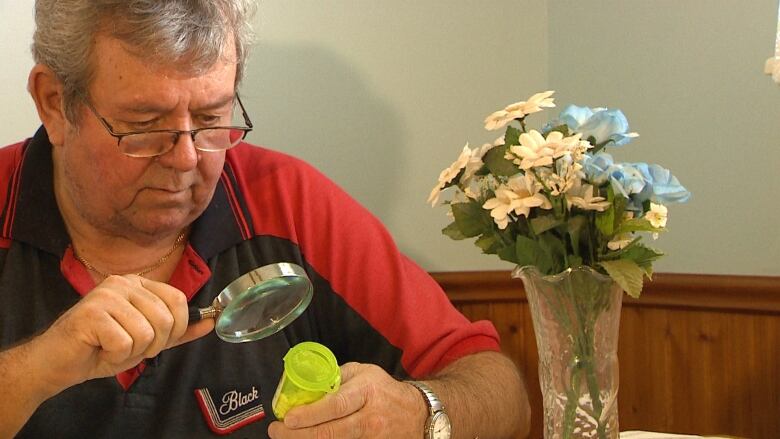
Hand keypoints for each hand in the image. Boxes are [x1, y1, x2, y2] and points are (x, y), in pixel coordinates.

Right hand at [31, 275, 213, 390]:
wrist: (59, 362)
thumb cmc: (102, 348)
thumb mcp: (148, 339)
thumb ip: (179, 331)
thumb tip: (212, 322)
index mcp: (138, 284)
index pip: (179, 300)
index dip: (176, 328)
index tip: (155, 340)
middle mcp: (123, 283)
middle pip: (166, 319)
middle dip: (152, 345)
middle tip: (127, 346)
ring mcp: (106, 295)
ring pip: (147, 333)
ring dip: (131, 352)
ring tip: (111, 346)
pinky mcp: (91, 313)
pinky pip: (125, 343)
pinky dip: (115, 355)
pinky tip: (99, 349)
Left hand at [268, 362, 426, 438]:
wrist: (416, 414)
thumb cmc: (384, 390)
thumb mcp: (364, 372)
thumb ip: (336, 377)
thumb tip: (307, 383)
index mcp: (366, 391)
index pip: (336, 405)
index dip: (310, 414)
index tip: (288, 418)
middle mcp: (370, 417)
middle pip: (330, 433)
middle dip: (298, 435)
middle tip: (277, 432)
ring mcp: (371, 438)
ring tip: (287, 437)